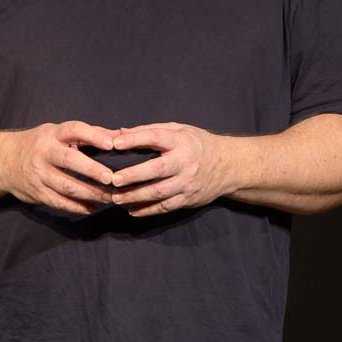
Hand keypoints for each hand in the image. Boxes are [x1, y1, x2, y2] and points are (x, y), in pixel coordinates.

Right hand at [0, 122, 117, 212]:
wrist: (5, 161)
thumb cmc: (41, 144)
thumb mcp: (59, 133)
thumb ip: (90, 134)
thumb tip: (121, 136)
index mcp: (53, 134)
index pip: (75, 130)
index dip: (93, 136)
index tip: (111, 144)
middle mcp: (44, 153)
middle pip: (70, 161)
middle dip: (92, 170)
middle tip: (111, 178)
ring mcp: (39, 174)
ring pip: (66, 186)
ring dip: (90, 193)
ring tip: (109, 197)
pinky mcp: (37, 193)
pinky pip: (59, 202)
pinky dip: (78, 207)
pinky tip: (93, 207)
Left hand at [107, 123, 231, 217]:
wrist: (228, 165)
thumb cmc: (196, 144)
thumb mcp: (179, 130)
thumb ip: (150, 131)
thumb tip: (119, 132)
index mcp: (181, 141)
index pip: (156, 137)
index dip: (135, 140)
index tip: (115, 143)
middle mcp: (185, 162)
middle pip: (157, 170)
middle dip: (133, 175)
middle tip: (113, 179)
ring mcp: (187, 183)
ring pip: (159, 192)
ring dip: (135, 197)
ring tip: (116, 198)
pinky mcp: (188, 199)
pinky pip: (165, 207)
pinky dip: (147, 210)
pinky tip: (131, 210)